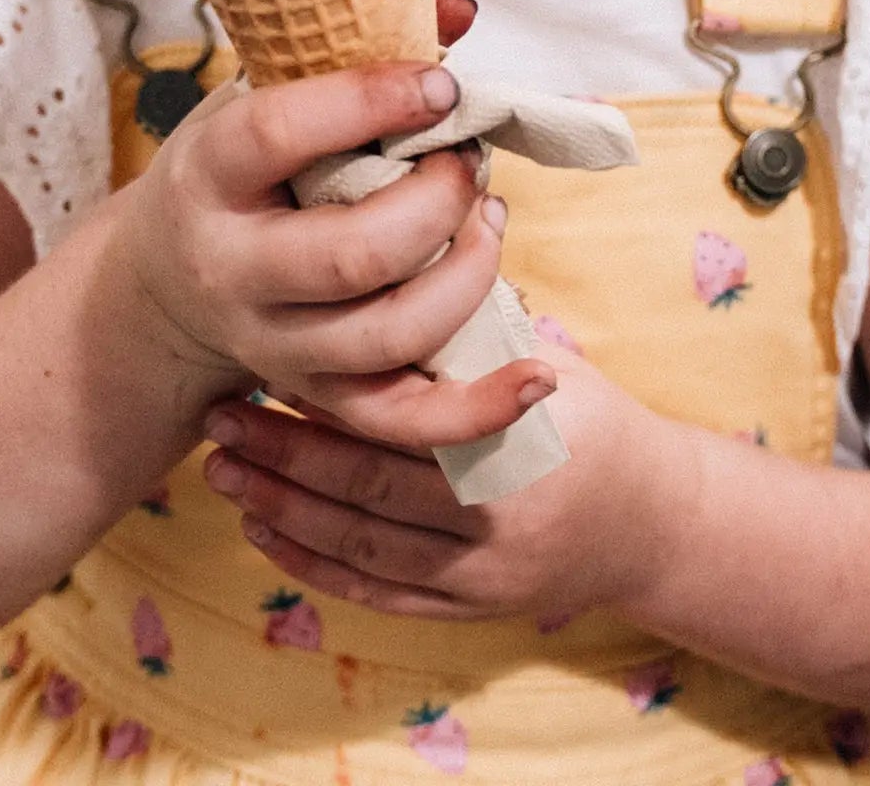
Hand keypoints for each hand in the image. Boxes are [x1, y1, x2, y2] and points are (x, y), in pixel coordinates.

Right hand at [113, 0, 552, 449]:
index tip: (441, 84)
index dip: (369, 102)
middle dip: (436, 203)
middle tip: (469, 160)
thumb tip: (461, 11)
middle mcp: (231, 270)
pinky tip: (536, 376)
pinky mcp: (317, 398)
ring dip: (466, 276)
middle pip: (350, 253)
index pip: (278, 135)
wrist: (164, 288)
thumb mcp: (262, 98)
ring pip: (388, 336)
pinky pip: (403, 422)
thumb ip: (352, 53)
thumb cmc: (236, 172)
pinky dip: (477, 409)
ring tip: (490, 219)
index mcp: (209, 176)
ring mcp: (273, 346)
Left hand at [198, 349, 674, 621]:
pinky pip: (376, 594)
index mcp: (515, 446)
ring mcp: (480, 576)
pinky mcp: (467, 610)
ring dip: (282, 509)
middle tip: (219, 416)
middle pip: (368, 489)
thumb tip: (391, 259)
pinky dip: (314, 566)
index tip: (273, 361)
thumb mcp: (547, 364)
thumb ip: (472, 338)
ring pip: (361, 547)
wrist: (651, 522)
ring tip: (221, 471)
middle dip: (284, 453)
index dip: (331, 400)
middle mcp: (496, 521)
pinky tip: (263, 532)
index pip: (404, 423)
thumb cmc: (590, 421)